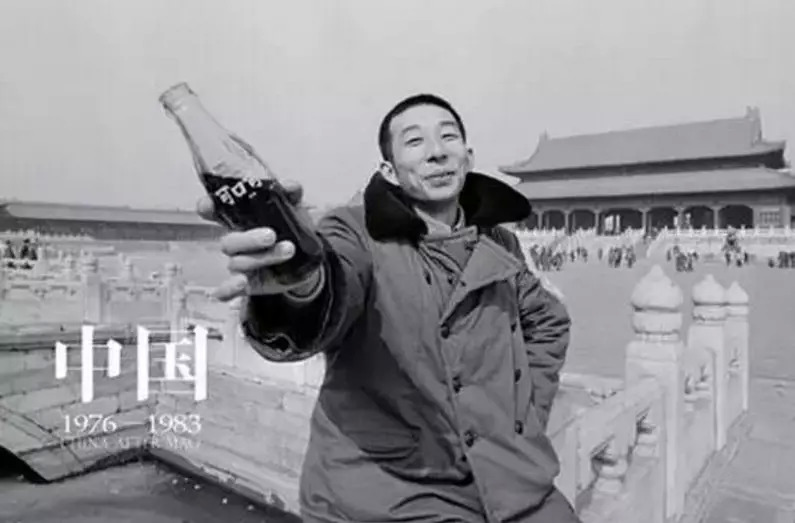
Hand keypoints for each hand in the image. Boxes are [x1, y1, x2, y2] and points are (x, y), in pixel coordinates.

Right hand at [196, 180, 314, 300]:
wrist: (307, 262)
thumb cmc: (292, 232)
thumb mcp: (294, 210)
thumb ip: (291, 195)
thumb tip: (290, 185)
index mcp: (243, 222)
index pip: (217, 213)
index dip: (208, 209)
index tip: (208, 206)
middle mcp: (238, 243)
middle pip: (229, 242)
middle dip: (249, 239)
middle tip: (270, 236)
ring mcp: (240, 265)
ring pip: (238, 263)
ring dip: (263, 258)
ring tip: (288, 250)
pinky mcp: (246, 286)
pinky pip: (227, 291)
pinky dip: (228, 290)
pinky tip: (240, 284)